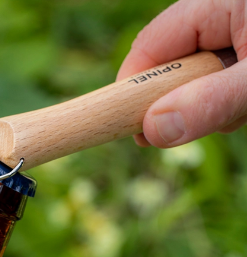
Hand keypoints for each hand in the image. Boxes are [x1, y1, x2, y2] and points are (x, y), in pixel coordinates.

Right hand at [117, 0, 246, 147]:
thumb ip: (210, 101)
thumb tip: (153, 131)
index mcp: (215, 3)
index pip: (149, 47)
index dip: (133, 90)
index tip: (133, 129)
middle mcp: (217, 15)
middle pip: (168, 68)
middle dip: (180, 103)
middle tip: (208, 122)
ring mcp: (230, 36)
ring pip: (193, 82)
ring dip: (209, 106)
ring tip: (243, 106)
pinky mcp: (239, 55)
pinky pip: (215, 86)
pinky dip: (224, 102)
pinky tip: (245, 103)